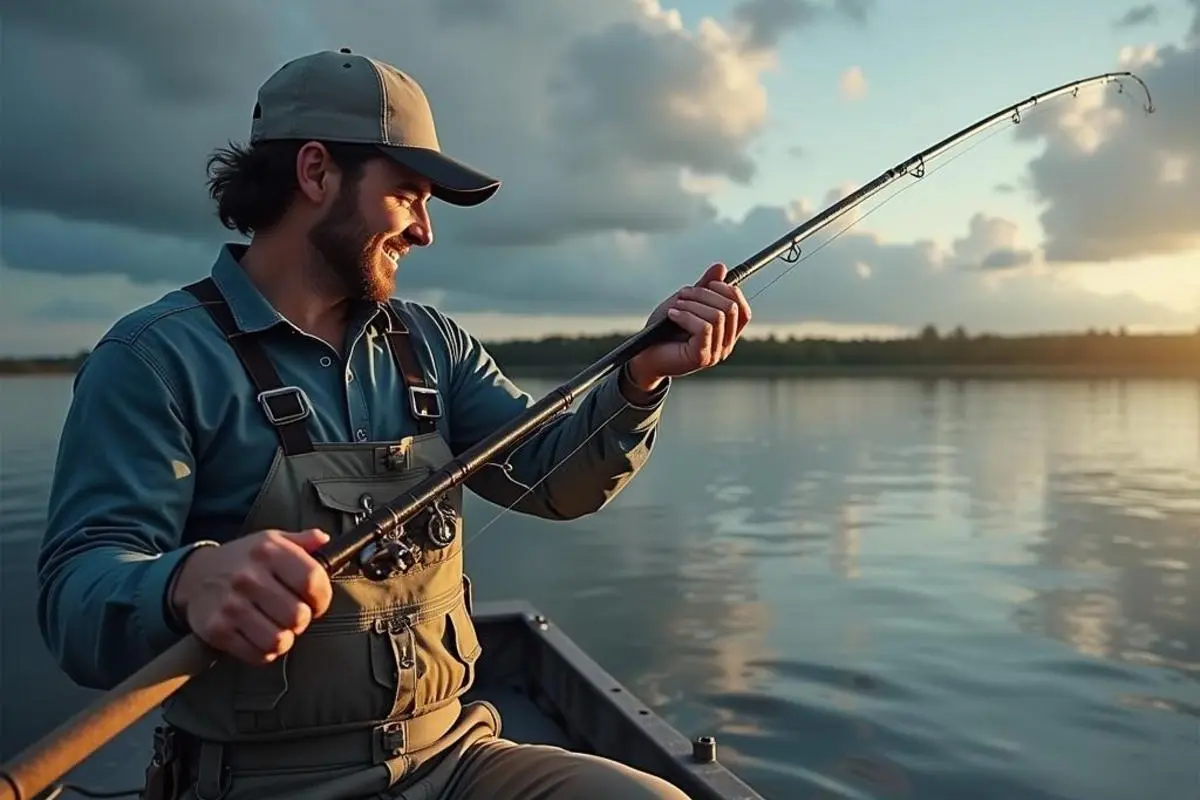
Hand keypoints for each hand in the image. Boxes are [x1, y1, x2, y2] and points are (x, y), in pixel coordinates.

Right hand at [169, 528, 333, 664]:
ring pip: (279, 640)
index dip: (322, 596)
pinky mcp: (218, 630)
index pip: (312, 580)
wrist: (194, 576)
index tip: (317, 601)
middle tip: (293, 614)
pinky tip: (260, 636)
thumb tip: (325, 540)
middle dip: (302, 620)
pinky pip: (258, 654)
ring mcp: (231, 605)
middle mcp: (248, 577)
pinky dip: (265, 651)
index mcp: (268, 551)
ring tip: (278, 627)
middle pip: (298, 615)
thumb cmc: (243, 560)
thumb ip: (302, 541)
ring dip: (284, 638)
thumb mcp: (271, 541)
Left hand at [627, 263, 751, 389]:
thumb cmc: (664, 331)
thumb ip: (704, 288)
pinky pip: (704, 328)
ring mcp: (715, 353)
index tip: (708, 284)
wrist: (644, 356)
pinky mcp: (701, 357)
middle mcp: (725, 345)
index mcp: (725, 334)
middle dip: (705, 294)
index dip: (730, 291)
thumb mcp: (686, 303)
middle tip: (683, 294)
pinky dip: (686, 316)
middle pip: (731, 308)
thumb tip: (721, 267)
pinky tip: (672, 315)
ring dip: (693, 304)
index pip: (743, 310)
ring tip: (675, 306)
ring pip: (716, 316)